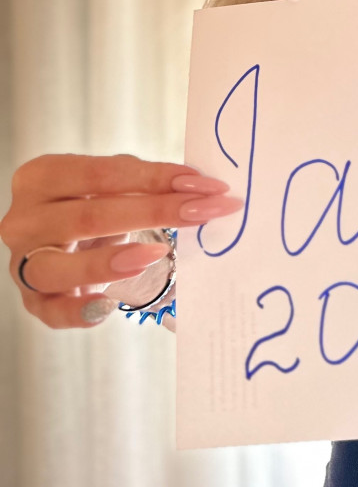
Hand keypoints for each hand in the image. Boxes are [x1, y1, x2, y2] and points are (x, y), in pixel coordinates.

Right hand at [0, 153, 242, 328]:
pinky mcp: (31, 299)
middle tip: (203, 212)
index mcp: (42, 177)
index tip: (204, 185)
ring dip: (110, 262)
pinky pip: (50, 311)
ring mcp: (22, 262)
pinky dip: (78, 312)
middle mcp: (24, 219)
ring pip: (58, 267)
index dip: (156, 178)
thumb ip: (145, 181)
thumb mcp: (113, 184)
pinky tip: (108, 307)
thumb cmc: (91, 204)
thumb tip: (197, 188)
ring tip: (155, 254)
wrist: (60, 241)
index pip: (103, 173)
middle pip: (89, 217)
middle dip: (154, 212)